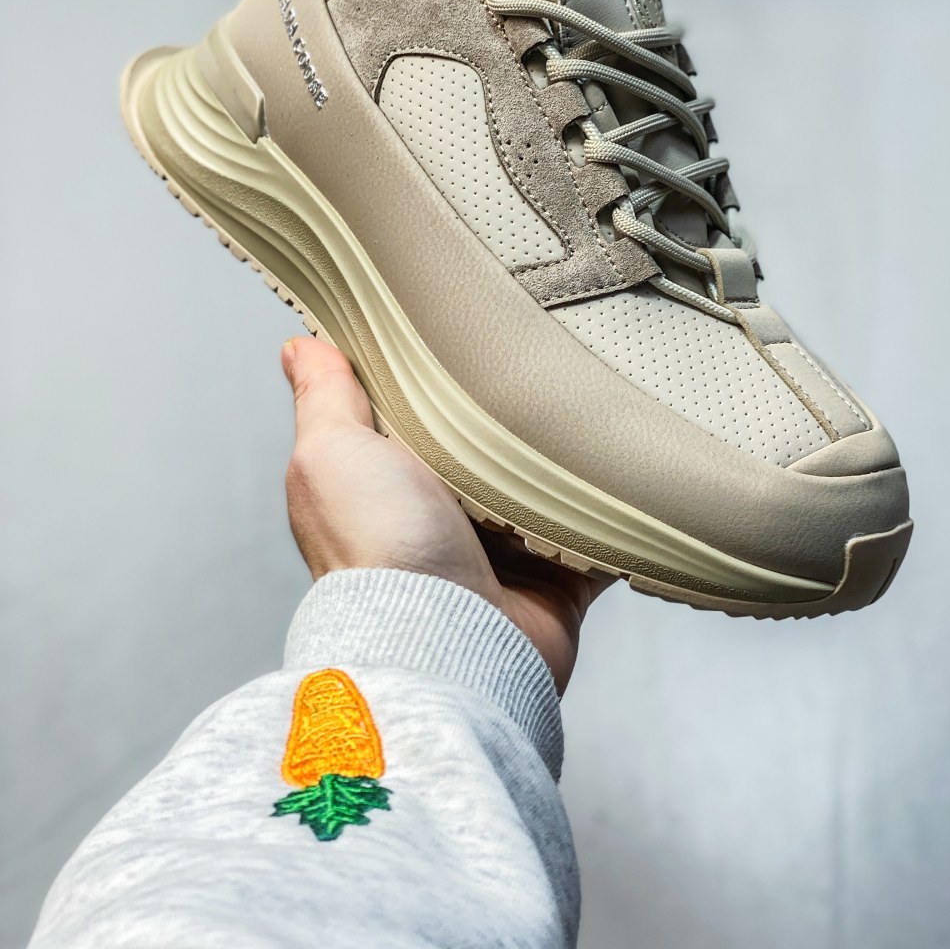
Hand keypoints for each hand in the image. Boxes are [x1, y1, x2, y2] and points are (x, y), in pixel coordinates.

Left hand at [281, 336, 608, 693]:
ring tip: (601, 398)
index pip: (416, 408)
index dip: (435, 368)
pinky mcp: (558, 575)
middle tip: (549, 353)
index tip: (466, 318)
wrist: (448, 646)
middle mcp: (444, 515)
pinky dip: (620, 512)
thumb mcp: (332, 454)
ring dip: (572, 454)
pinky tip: (635, 467)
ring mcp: (504, 548)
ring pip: (550, 482)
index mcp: (389, 480)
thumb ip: (324, 398)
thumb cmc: (378, 553)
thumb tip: (299, 344)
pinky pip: (602, 533)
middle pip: (490, 442)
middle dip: (516, 408)